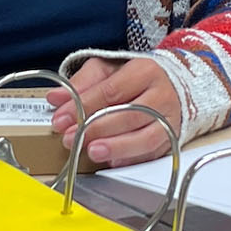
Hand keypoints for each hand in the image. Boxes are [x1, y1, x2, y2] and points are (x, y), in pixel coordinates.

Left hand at [44, 57, 181, 166]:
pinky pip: (153, 153)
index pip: (111, 91)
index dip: (84, 107)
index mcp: (145, 71)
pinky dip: (132, 159)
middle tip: (72, 139)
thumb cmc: (135, 77)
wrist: (174, 84)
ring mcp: (170, 119)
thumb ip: (81, 83)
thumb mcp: (107, 68)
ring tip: (92, 152)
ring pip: (145, 138)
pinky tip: (112, 161)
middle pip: (128, 116)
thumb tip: (55, 98)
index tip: (61, 119)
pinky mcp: (173, 138)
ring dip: (116, 148)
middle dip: (96, 130)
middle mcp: (162, 95)